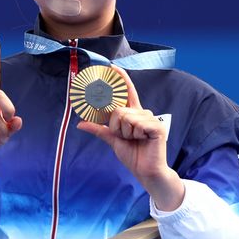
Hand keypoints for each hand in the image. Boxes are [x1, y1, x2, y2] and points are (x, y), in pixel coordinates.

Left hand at [78, 67, 184, 210]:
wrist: (146, 171)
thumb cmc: (133, 155)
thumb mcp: (113, 140)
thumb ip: (99, 129)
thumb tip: (81, 123)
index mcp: (134, 114)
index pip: (127, 92)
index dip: (121, 79)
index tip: (112, 67)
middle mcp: (143, 113)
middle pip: (118, 110)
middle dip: (116, 127)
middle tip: (126, 138)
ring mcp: (151, 119)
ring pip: (125, 117)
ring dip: (125, 133)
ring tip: (135, 140)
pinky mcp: (157, 127)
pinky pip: (136, 124)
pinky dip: (135, 134)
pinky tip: (143, 140)